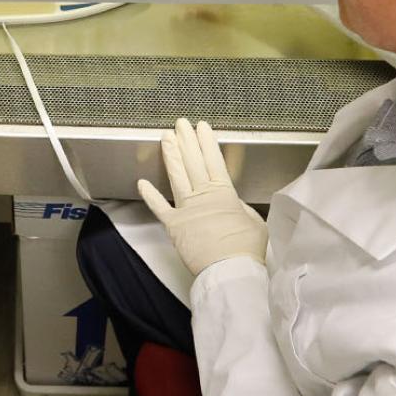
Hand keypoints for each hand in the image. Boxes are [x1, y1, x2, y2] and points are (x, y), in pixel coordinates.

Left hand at [138, 118, 266, 275]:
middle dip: (186, 140)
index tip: (201, 127)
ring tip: (166, 138)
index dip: (206, 142)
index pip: (213, 160)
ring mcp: (186, 209)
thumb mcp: (254, 221)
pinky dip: (150, 195)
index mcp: (224, 193)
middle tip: (180, 124)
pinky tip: (141, 182)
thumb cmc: (246, 249)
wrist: (230, 270)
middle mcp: (203, 196)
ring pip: (176, 176)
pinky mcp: (174, 225)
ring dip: (171, 155)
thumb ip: (240, 208)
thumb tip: (233, 204)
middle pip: (192, 162)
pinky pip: (159, 207)